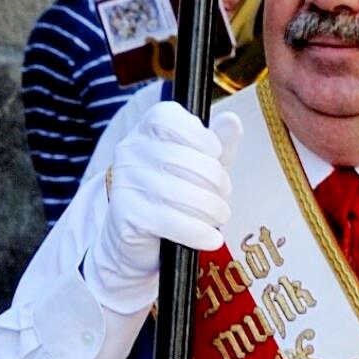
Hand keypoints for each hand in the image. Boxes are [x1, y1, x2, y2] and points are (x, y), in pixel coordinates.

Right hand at [96, 94, 230, 256]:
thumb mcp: (200, 163)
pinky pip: (171, 221)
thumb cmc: (173, 194)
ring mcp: (125, 184)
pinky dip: (198, 232)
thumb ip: (217, 141)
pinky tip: (211, 238)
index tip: (214, 153)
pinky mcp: (127, 217)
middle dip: (214, 179)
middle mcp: (130, 152)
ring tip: (220, 216)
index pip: (166, 116)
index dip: (198, 134)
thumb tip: (233, 121)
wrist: (137, 242)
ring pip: (179, 192)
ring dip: (211, 208)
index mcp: (145, 131)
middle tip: (223, 195)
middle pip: (181, 157)